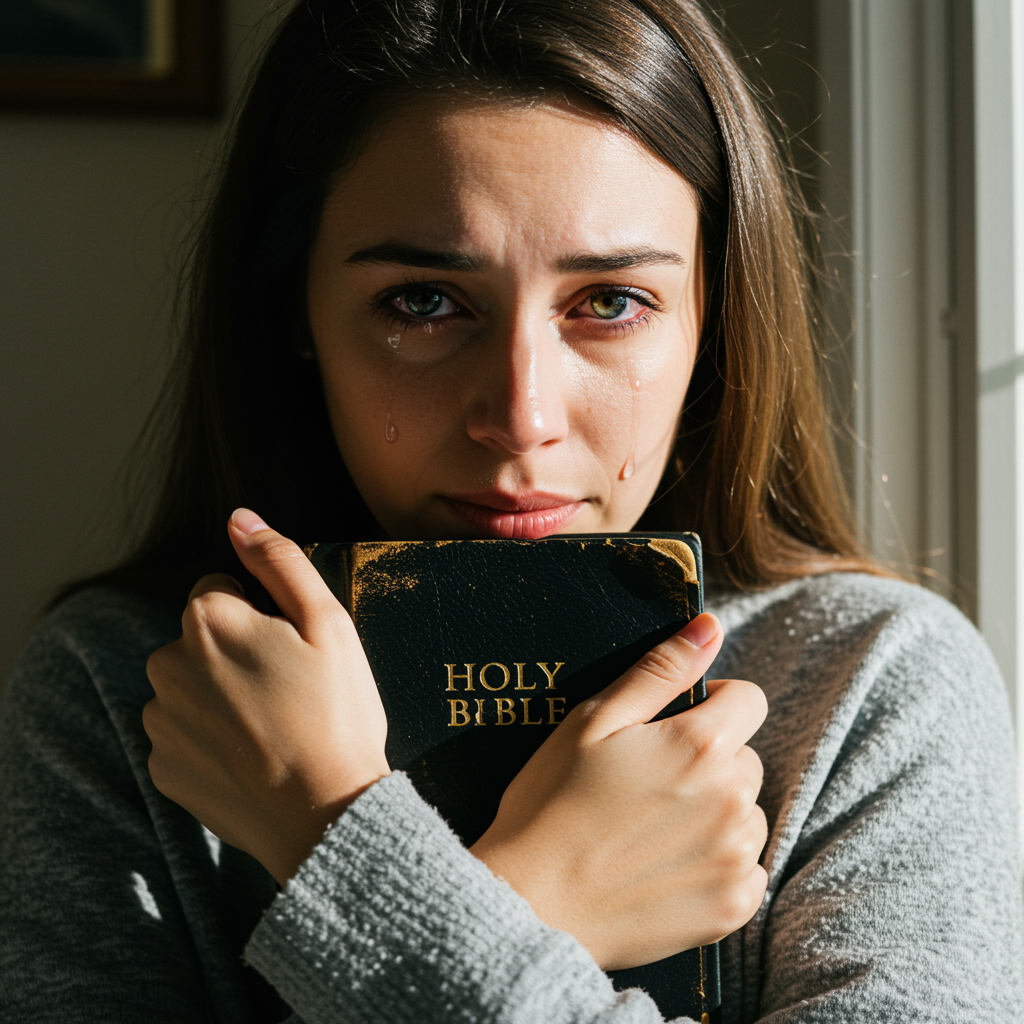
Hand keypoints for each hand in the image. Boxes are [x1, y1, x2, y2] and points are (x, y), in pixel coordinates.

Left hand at [143, 509, 389, 884]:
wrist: (323, 816)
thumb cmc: (336, 715)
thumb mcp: (328, 623)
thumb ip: (279, 560)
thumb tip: (239, 517)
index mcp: (208, 619)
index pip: (223, 588)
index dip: (265, 615)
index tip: (295, 652)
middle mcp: (167, 664)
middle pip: (202, 636)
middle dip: (237, 651)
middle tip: (291, 690)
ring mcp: (160, 720)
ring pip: (192, 684)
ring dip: (222, 694)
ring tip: (275, 727)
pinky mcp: (163, 767)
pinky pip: (185, 734)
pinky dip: (213, 739)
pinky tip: (255, 757)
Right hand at [470, 613, 767, 969]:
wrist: (529, 904)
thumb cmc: (552, 803)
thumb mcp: (593, 719)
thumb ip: (660, 670)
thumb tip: (711, 627)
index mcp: (700, 744)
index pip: (749, 699)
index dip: (712, 703)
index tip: (672, 724)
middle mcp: (732, 799)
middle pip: (746, 757)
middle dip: (710, 760)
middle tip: (649, 782)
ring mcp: (736, 857)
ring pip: (747, 812)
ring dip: (716, 812)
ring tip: (652, 828)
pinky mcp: (732, 905)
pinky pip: (746, 866)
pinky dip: (716, 862)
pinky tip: (665, 865)